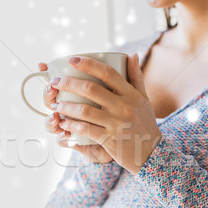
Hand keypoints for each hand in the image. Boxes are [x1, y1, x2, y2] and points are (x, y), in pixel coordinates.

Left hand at [50, 54, 161, 174]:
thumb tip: (132, 54)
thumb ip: (136, 77)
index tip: (72, 60)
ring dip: (66, 107)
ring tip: (55, 105)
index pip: (108, 72)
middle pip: (91, 89)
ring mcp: (116, 123)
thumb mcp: (143, 98)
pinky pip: (85, 130)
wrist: (151, 152)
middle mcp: (124, 106)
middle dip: (69, 83)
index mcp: (131, 94)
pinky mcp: (109, 139)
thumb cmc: (145, 123)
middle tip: (55, 82)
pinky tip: (63, 123)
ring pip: (84, 110)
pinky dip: (71, 126)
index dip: (89, 64)